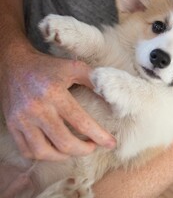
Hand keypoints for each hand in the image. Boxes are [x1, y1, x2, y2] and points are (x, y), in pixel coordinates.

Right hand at [0, 47, 115, 160]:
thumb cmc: (48, 66)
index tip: (110, 143)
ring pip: (43, 151)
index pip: (81, 121)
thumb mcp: (73, 67)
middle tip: (93, 146)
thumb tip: (112, 97)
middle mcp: (37, 108)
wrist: (14, 64)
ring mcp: (21, 119)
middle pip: (63, 142)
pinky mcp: (12, 125)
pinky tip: (54, 150)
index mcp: (54, 93)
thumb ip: (93, 80)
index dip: (99, 135)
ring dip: (63, 157)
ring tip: (75, 150)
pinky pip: (27, 151)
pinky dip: (43, 155)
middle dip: (83, 150)